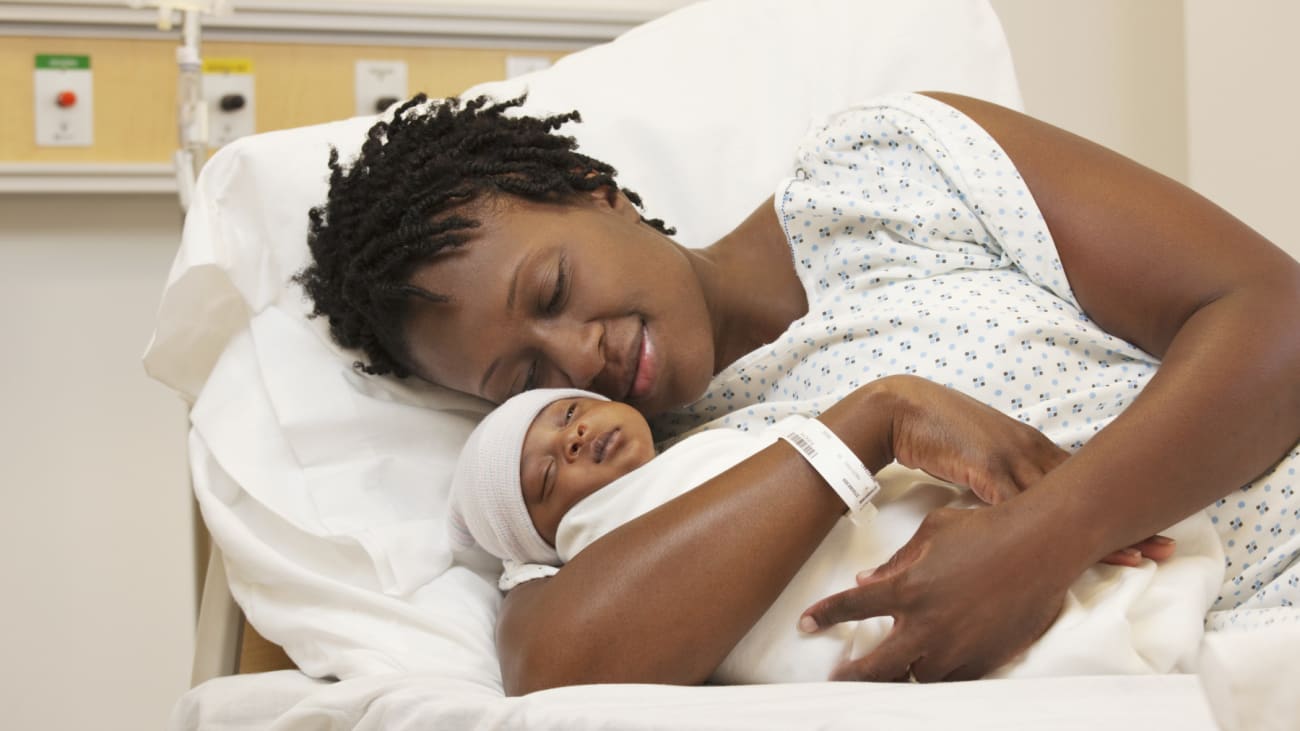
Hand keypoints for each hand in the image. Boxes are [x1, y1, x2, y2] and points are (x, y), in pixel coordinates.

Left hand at [800, 504, 1068, 681]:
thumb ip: (896, 561)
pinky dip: (936, 676)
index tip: (806, 625)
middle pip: (874, 666)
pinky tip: (928, 672)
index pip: (851, 608)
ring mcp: (955, 648)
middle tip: (836, 681)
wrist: (1042, 545)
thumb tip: (867, 579)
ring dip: (897, 677)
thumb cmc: (986, 529)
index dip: (823, 617)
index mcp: (907, 588)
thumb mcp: (933, 532)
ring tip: (883, 679)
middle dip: (849, 677)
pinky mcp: (983, 660)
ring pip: (914, 678)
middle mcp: (926, 625)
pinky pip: (951, 680)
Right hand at [878, 376, 1175, 564]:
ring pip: (1065, 502)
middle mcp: (1027, 449)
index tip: (1152, 523)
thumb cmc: (933, 426)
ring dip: (1100, 531)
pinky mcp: (983, 466)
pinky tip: (1064, 550)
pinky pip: (1022, 506)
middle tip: (1165, 546)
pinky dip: (1045, 530)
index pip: (1083, 477)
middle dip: (1126, 519)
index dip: (1117, 502)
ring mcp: (1008, 457)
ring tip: (1138, 556)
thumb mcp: (979, 449)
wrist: (899, 406)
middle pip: (1087, 490)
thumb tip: (1014, 500)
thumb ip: (1001, 471)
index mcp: (1028, 444)